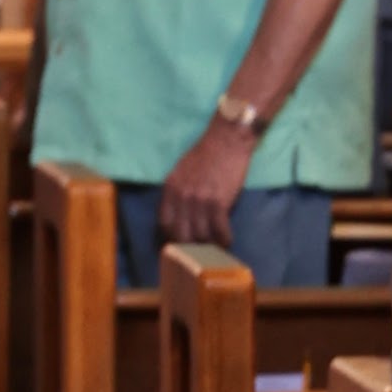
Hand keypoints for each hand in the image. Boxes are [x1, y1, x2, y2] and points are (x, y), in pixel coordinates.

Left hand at [158, 112, 257, 247]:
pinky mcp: (219, 202)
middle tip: (197, 251)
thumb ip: (176, 192)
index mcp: (170, 189)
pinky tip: (227, 241)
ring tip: (214, 248)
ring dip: (208, 244)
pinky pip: (220, 229)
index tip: (178, 242)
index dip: (171, 236)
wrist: (226, 141)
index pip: (164, 222)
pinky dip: (224, 238)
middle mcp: (182, 197)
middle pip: (181, 233)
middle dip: (189, 246)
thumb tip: (178, 213)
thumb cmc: (204, 154)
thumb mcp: (180, 171)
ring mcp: (200, 201)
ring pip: (201, 235)